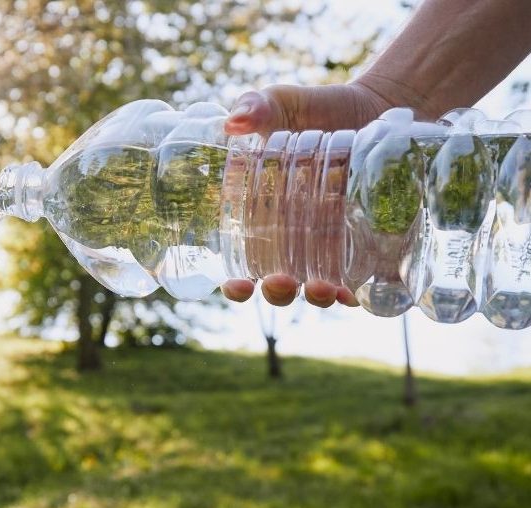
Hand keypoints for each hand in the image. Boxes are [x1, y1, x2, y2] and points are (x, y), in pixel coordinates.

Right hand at [219, 82, 403, 306]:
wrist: (381, 105)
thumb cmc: (320, 108)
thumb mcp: (283, 103)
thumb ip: (255, 107)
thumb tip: (233, 123)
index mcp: (262, 217)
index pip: (241, 263)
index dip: (235, 284)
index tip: (236, 285)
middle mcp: (296, 241)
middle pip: (280, 285)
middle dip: (279, 292)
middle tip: (281, 281)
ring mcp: (334, 246)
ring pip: (321, 289)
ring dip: (318, 297)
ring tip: (322, 289)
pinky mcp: (372, 244)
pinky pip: (365, 280)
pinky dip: (361, 293)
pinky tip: (357, 293)